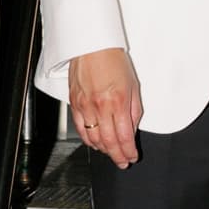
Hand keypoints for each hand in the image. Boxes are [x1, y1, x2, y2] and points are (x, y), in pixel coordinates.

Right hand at [68, 48, 142, 167]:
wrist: (92, 45)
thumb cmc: (113, 60)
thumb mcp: (133, 85)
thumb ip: (134, 110)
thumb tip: (132, 129)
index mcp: (118, 102)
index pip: (124, 137)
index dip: (129, 152)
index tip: (132, 157)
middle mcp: (101, 107)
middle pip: (109, 142)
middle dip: (118, 156)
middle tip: (123, 162)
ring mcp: (85, 107)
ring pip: (94, 139)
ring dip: (104, 150)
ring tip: (112, 153)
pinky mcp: (75, 104)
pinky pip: (81, 130)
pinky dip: (89, 140)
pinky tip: (96, 143)